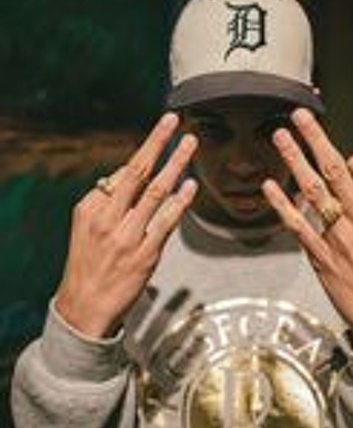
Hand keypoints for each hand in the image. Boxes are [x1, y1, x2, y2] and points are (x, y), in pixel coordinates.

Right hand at [55, 113, 197, 337]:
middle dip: (156, 142)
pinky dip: (180, 201)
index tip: (163, 131)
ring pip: (154, 191)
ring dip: (174, 164)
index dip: (146, 153)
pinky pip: (166, 222)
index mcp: (91, 208)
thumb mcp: (87, 228)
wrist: (86, 307)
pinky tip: (191, 185)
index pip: (122, 174)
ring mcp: (127, 236)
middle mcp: (107, 218)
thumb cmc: (90, 263)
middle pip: (135, 171)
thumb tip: (130, 176)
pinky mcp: (145, 254)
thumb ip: (107, 202)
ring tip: (190, 143)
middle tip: (173, 121)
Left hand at [262, 108, 352, 351]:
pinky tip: (270, 186)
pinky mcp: (317, 255)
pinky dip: (282, 203)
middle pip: (332, 171)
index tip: (332, 147)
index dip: (345, 155)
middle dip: (314, 140)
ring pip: (312, 192)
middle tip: (298, 116)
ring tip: (281, 138)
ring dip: (295, 162)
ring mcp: (334, 238)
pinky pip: (296, 224)